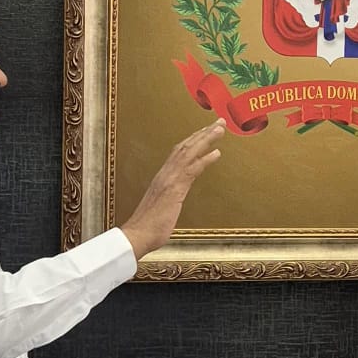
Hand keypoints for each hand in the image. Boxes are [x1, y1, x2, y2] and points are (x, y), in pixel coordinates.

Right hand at [120, 121, 225, 259]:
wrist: (137, 235)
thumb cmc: (148, 226)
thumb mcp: (161, 208)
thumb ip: (168, 200)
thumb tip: (172, 202)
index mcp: (162, 177)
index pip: (179, 152)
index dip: (194, 140)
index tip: (206, 131)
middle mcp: (165, 174)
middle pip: (186, 146)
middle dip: (203, 133)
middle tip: (219, 122)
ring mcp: (169, 180)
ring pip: (189, 152)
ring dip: (206, 139)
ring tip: (220, 128)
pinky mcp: (174, 189)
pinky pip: (191, 170)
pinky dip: (205, 159)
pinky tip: (217, 152)